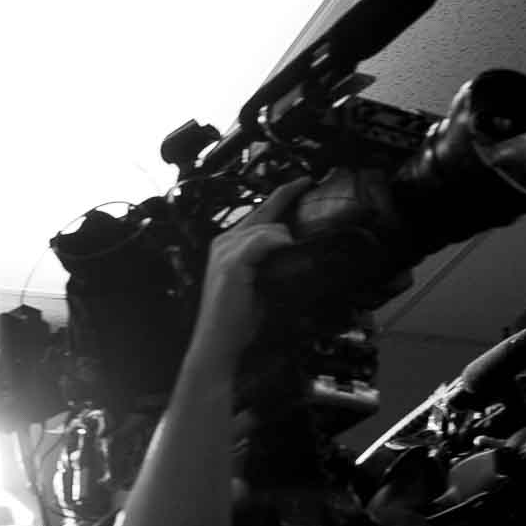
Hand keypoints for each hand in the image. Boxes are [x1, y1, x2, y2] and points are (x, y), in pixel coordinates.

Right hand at [192, 179, 311, 360]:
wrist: (217, 343)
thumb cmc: (238, 319)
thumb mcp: (261, 283)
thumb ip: (274, 263)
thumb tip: (301, 250)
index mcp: (230, 245)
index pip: (259, 214)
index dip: (281, 196)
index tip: (303, 182)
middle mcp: (224, 243)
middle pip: (262, 212)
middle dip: (286, 197)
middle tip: (308, 183)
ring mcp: (225, 252)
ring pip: (264, 226)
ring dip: (285, 231)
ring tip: (301, 240)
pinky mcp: (230, 265)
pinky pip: (258, 241)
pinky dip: (275, 240)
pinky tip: (288, 242)